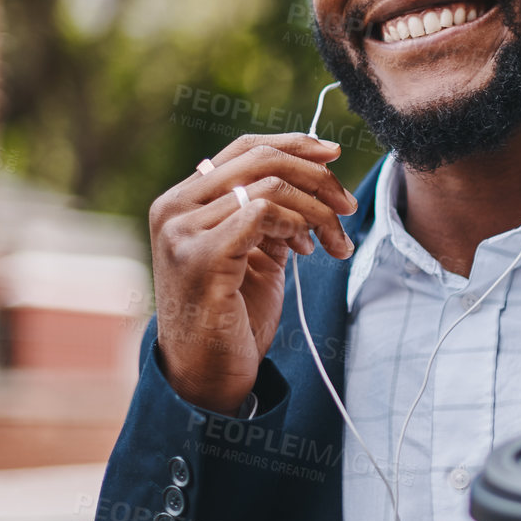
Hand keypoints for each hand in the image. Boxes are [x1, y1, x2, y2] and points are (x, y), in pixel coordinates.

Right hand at [149, 133, 357, 414]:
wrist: (207, 374)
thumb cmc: (233, 315)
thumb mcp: (255, 252)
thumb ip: (271, 213)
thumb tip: (317, 172)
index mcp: (182, 200)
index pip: (244, 149)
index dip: (294, 145)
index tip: (334, 154)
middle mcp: (174, 208)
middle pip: (261, 160)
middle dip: (317, 178)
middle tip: (347, 207)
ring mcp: (182, 232)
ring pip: (270, 187)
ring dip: (317, 211)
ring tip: (333, 242)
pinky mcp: (202, 257)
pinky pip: (263, 213)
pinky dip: (296, 224)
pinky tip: (305, 250)